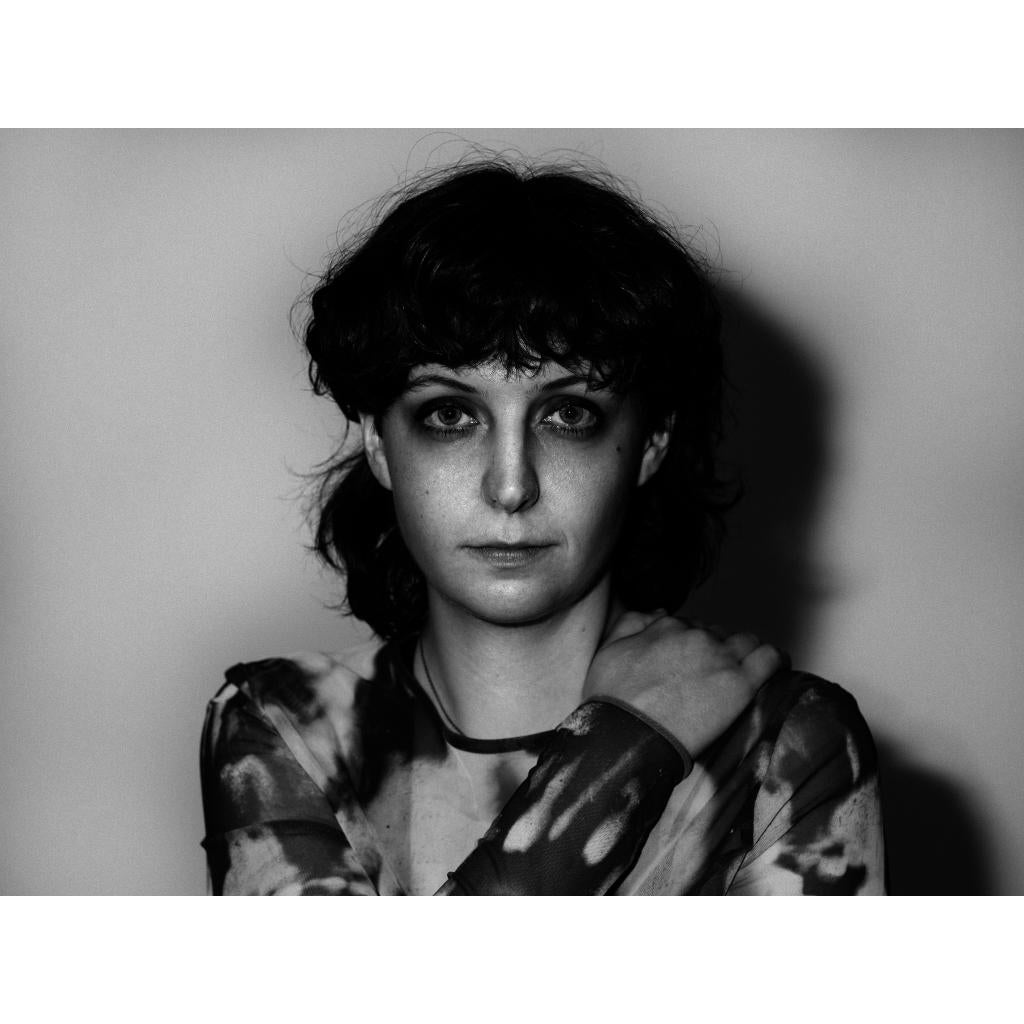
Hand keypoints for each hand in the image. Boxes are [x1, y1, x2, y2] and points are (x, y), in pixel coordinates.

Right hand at [582, 609, 784, 756]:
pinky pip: (771, 658)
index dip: (690, 644)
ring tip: (742, 672)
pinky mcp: (740, 684)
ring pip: (747, 642)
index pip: (691, 626)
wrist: (626, 736)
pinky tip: (777, 667)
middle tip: (709, 675)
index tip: (689, 663)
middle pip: (719, 634)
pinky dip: (777, 659)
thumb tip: (659, 613)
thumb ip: (631, 622)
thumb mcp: (608, 649)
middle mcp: (696, 636)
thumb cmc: (613, 700)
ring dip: (745, 652)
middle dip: (716, 649)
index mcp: (667, 626)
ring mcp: (721, 658)